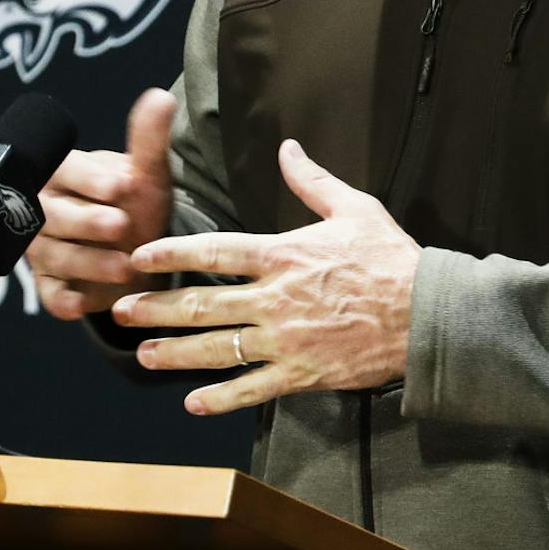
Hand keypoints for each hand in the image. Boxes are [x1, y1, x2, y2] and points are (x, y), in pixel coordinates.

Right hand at [27, 89, 175, 319]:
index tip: (121, 185)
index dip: (91, 179)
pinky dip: (62, 300)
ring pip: (53, 255)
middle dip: (87, 222)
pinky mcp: (49, 284)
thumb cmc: (134, 204)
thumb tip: (160, 97)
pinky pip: (49, 294)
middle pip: (53, 216)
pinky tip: (80, 304)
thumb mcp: (146, 173)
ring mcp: (44, 248)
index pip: (66, 171)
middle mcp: (44, 209)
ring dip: (87, 263)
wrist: (135, 249)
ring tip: (125, 266)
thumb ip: (148, 139)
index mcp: (63, 174)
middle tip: (120, 225)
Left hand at [113, 139, 421, 414]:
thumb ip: (312, 180)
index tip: (140, 257)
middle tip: (122, 311)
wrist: (426, 313)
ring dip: (175, 353)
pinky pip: (252, 389)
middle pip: (203, 304)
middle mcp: (274, 298)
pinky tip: (192, 402)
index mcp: (283, 254)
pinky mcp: (301, 373)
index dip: (171, 253)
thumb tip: (287, 147)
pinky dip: (219, 398)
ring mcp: (284, 340)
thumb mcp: (355, 208)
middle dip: (158, 309)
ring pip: (217, 349)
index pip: (214, 250)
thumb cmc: (391, 258)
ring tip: (143, 354)